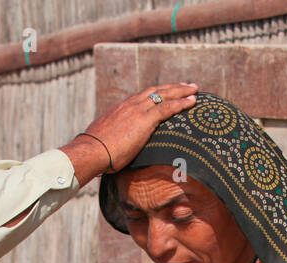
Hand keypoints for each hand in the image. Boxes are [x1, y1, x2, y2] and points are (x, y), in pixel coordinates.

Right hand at [60, 84, 198, 183]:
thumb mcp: (106, 142)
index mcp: (120, 109)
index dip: (155, 94)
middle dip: (171, 87)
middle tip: (186, 85)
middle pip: (155, 91)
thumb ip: (114, 141)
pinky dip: (181, 103)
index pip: (141, 97)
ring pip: (164, 94)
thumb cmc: (95, 153)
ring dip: (181, 90)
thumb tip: (113, 150)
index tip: (165, 92)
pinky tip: (192, 102)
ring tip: (194, 89)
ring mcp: (137, 110)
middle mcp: (129, 105)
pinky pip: (167, 107)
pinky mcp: (144, 119)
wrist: (92, 151)